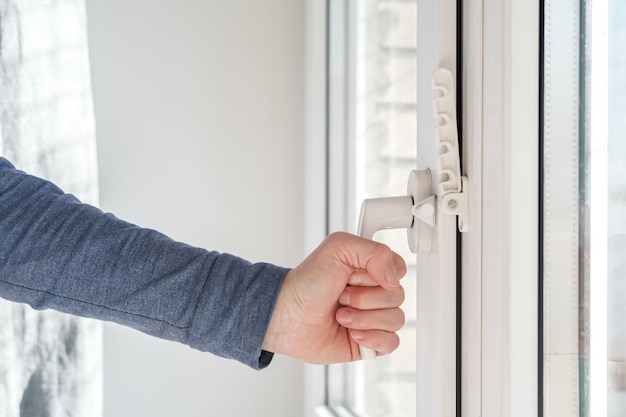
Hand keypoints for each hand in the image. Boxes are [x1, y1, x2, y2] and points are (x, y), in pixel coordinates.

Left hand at [262, 232, 405, 363]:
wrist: (287, 317)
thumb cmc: (307, 283)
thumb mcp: (338, 248)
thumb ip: (374, 251)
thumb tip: (394, 278)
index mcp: (370, 268)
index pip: (399, 270)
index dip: (380, 275)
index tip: (355, 275)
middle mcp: (373, 292)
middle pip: (398, 297)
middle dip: (365, 299)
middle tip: (342, 297)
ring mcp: (372, 318)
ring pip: (396, 320)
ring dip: (364, 319)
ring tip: (341, 316)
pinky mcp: (369, 341)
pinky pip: (392, 343)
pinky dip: (372, 339)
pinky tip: (352, 334)